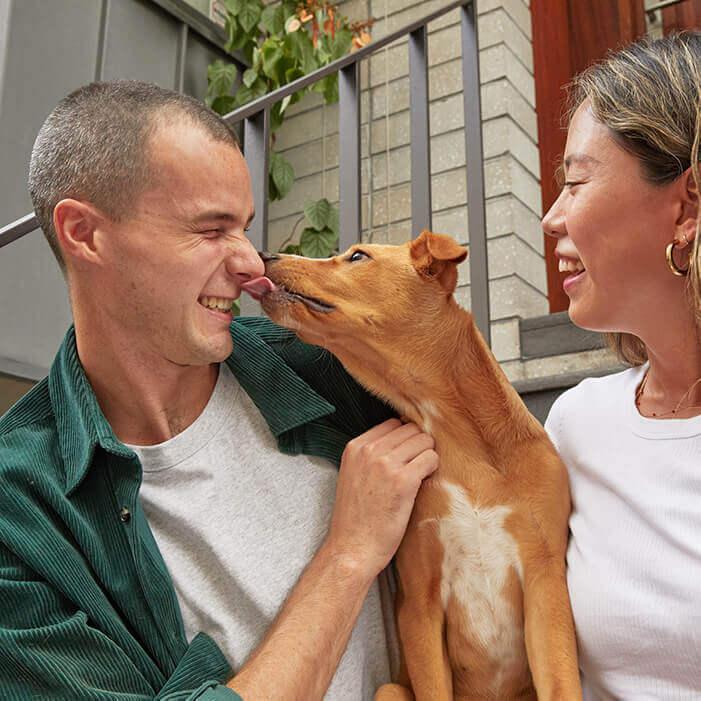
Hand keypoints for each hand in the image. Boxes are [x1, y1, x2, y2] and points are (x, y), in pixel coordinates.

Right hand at [324, 418, 437, 578]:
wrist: (352, 549)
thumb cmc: (356, 517)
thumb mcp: (353, 474)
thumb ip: (371, 454)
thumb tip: (402, 439)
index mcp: (355, 447)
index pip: (392, 424)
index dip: (404, 440)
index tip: (406, 456)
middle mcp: (369, 450)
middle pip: (410, 430)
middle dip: (418, 446)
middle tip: (416, 467)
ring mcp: (386, 464)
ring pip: (424, 441)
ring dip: (427, 457)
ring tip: (420, 477)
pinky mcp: (403, 481)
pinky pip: (431, 458)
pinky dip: (433, 469)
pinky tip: (424, 484)